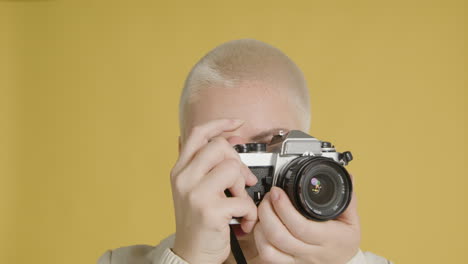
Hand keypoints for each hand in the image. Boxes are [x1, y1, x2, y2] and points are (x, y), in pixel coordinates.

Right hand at [171, 119, 257, 263]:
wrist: (190, 255)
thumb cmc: (197, 221)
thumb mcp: (194, 189)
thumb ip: (208, 165)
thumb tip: (232, 140)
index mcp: (180, 170)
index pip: (199, 134)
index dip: (221, 124)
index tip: (238, 124)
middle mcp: (184, 178)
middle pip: (219, 147)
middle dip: (238, 163)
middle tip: (242, 181)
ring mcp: (195, 194)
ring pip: (232, 169)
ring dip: (243, 189)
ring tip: (239, 203)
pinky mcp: (209, 211)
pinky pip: (243, 200)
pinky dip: (250, 213)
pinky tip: (243, 221)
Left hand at [251, 186, 360, 263]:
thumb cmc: (344, 242)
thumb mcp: (351, 220)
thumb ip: (347, 198)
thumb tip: (346, 177)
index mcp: (327, 238)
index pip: (301, 226)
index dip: (284, 208)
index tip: (277, 192)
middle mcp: (310, 251)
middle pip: (279, 236)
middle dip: (267, 212)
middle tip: (269, 197)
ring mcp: (296, 259)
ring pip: (269, 249)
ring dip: (261, 226)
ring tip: (264, 210)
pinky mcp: (286, 263)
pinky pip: (267, 256)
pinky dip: (259, 240)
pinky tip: (263, 226)